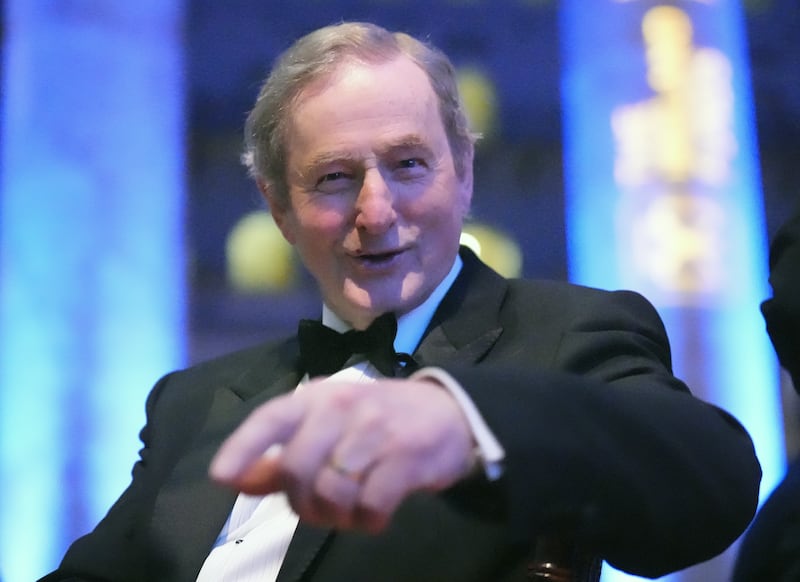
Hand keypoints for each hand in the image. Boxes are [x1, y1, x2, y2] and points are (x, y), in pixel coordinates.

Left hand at [209, 378, 474, 532]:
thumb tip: (235, 479)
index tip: (220, 478)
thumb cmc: (379, 420)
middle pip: (296, 468)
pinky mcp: (406, 456)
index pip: (271, 418)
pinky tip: (377, 513)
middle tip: (323, 509)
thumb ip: (283, 453)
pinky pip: (370, 504)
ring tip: (353, 510)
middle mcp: (342, 408)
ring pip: (331, 491)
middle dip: (302, 503)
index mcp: (317, 398)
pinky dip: (369, 521)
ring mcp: (375, 430)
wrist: (451, 412)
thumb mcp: (330, 426)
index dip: (242, 447)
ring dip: (337, 516)